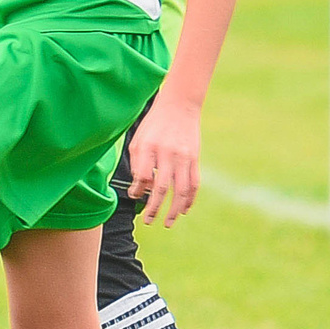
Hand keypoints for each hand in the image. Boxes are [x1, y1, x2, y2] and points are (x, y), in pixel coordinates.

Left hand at [124, 99, 201, 225]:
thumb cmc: (155, 124)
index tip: (135, 196)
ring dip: (174, 210)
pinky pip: (194, 184)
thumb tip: (139, 190)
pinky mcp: (194, 159)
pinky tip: (184, 209)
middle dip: (154, 209)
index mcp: (149, 147)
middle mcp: (167, 153)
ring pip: (181, 191)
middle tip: (149, 221)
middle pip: (161, 188)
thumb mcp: (139, 139)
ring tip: (168, 222)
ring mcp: (183, 157)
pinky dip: (190, 199)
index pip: (142, 176)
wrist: (180, 106)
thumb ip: (138, 164)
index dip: (138, 190)